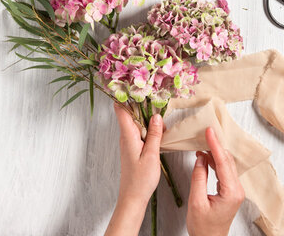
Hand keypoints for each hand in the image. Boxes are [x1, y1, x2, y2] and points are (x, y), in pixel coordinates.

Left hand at [105, 103, 163, 235]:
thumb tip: (156, 116)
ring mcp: (129, 141)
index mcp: (128, 135)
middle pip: (131, 112)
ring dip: (148, 119)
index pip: (121, 109)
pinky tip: (159, 132)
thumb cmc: (140, 180)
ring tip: (162, 123)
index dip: (125, 95)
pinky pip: (140, 131)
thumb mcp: (151, 155)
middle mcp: (126, 135)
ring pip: (137, 122)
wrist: (133, 198)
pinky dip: (149, 128)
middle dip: (144, 106)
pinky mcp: (133, 146)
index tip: (134, 85)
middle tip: (158, 103)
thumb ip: (154, 134)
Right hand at [186, 127, 244, 235]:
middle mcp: (236, 190)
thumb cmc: (203, 228)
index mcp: (231, 192)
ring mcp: (234, 190)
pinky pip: (224, 170)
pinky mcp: (230, 191)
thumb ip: (199, 178)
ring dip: (214, 152)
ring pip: (226, 164)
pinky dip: (214, 160)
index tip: (209, 131)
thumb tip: (200, 158)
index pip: (223, 162)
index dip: (215, 145)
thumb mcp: (197, 202)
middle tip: (205, 132)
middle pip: (227, 160)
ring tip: (202, 142)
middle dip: (216, 145)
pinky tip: (205, 156)